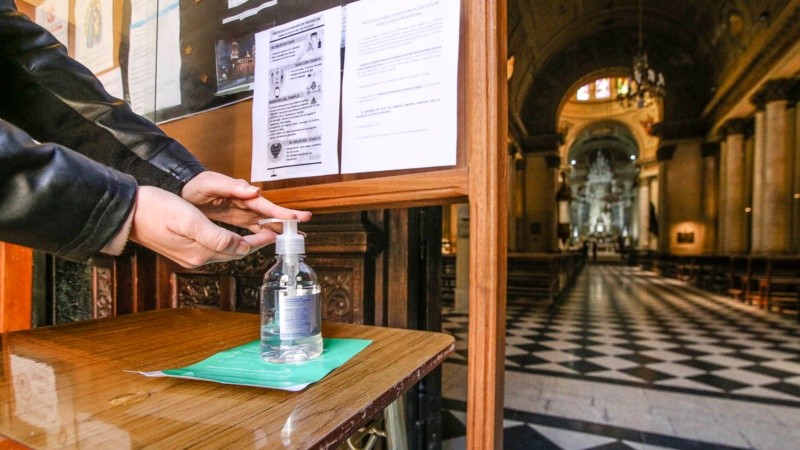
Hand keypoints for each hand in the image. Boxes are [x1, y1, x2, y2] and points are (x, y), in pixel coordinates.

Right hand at [129, 186, 269, 267]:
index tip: (274, 233)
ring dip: (242, 244)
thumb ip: (217, 235)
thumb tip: (241, 246)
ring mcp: (189, 256)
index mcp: (201, 251)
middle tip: (272, 234)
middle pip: (234, 252)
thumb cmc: (156, 210)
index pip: (239, 248)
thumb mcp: (189, 220)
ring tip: (257, 235)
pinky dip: (227, 242)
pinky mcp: (183, 250)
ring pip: (224, 251)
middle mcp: (197, 258)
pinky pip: (213, 248)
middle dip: (255, 244)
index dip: (259, 241)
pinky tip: (231, 236)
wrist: (127, 213)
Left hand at [181, 171, 310, 238]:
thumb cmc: (195, 184)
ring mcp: (242, 211)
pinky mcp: (236, 218)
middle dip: (288, 219)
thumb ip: (232, 186)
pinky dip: (265, 233)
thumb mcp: (211, 183)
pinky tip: (274, 239)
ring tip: (296, 235)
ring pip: (265, 221)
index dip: (280, 212)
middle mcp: (245, 202)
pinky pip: (254, 227)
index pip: (265, 204)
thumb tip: (254, 190)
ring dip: (280, 228)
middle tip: (305, 224)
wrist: (181, 189)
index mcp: (242, 194)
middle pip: (270, 213)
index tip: (295, 217)